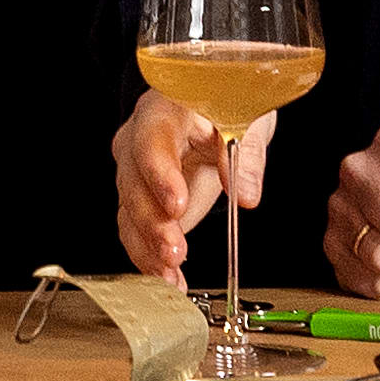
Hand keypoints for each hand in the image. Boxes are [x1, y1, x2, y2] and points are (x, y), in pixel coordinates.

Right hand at [110, 89, 274, 278]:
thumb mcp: (249, 115)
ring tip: (170, 276)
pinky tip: (169, 279)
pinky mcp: (144, 200)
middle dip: (152, 222)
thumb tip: (245, 194)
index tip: (176, 205)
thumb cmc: (227, 101)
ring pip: (129, 213)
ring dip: (147, 248)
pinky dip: (150, 258)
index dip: (160, 174)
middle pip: (133, 183)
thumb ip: (246, 152)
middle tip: (174, 251)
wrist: (214, 108)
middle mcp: (139, 140)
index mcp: (164, 109)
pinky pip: (137, 231)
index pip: (152, 140)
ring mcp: (137, 172)